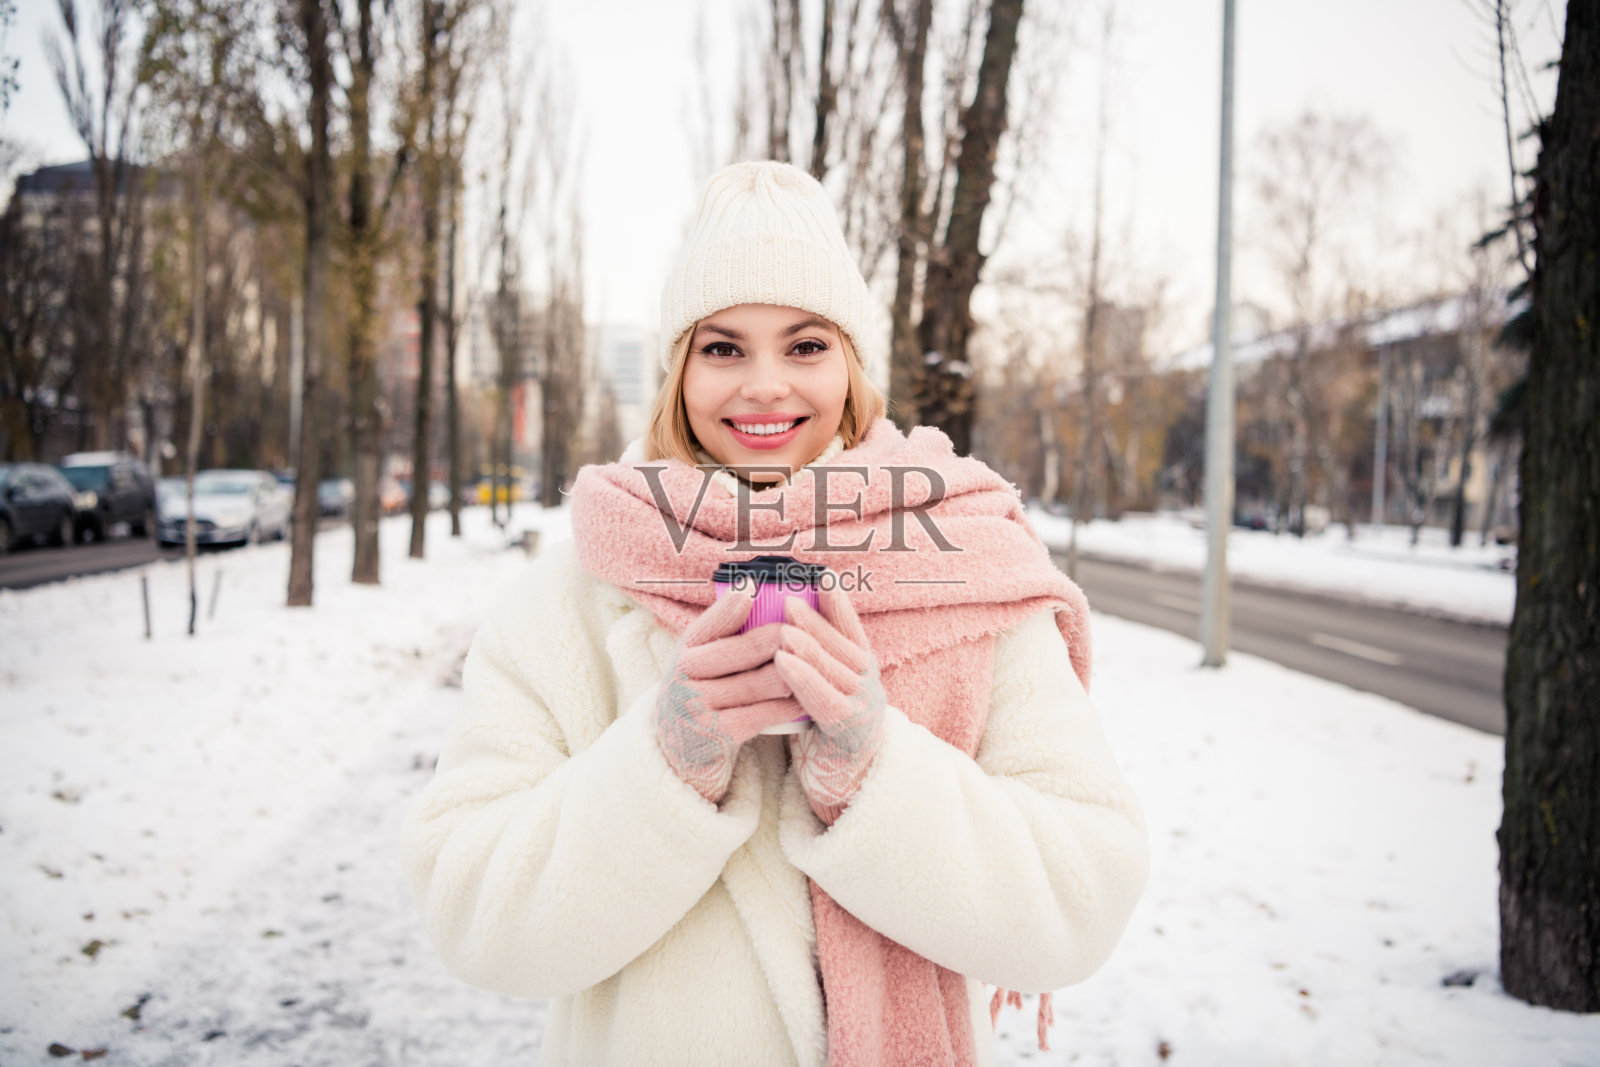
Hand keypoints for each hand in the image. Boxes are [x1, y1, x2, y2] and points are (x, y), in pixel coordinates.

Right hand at [654, 587, 804, 803]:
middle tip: (806, 629)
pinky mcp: (716, 735)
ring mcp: (698, 707)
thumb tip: (757, 594)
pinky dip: (786, 706)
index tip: (752, 588)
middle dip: (778, 638)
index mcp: (684, 651)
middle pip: (740, 650)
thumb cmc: (702, 695)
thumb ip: (723, 637)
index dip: (730, 608)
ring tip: (816, 662)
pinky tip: (805, 699)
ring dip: (791, 672)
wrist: (678, 753)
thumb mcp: (701, 665)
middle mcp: (685, 676)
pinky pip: (760, 715)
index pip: (708, 625)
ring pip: (756, 683)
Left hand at [774, 587, 886, 822]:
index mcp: (862, 667)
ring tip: (783, 628)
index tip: (823, 575)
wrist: (848, 779)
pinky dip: (803, 677)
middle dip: (815, 620)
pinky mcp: (849, 727)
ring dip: (808, 645)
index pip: (851, 628)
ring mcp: (863, 704)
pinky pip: (823, 698)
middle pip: (841, 644)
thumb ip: (818, 660)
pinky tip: (783, 663)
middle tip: (789, 599)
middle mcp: (868, 681)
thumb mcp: (828, 687)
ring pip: (833, 668)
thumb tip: (787, 622)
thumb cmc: (828, 728)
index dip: (838, 602)